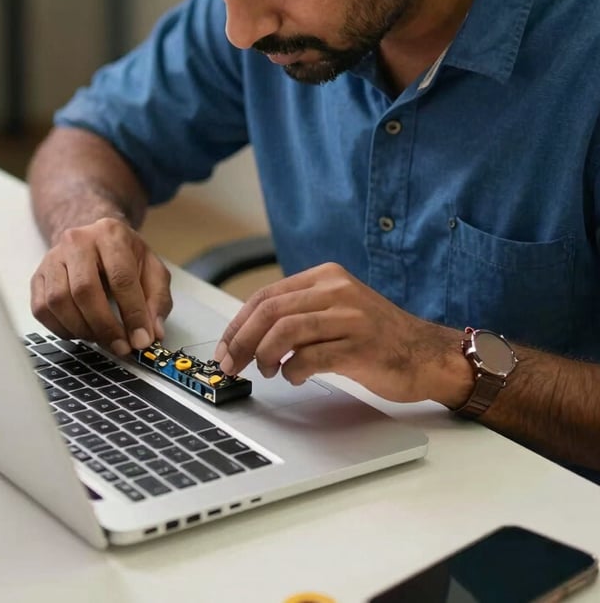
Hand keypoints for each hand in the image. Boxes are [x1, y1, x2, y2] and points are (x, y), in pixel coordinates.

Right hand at [30, 218, 171, 354]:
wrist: (95, 240)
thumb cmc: (125, 257)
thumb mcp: (152, 270)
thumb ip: (157, 300)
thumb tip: (153, 332)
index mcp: (111, 235)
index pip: (121, 277)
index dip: (132, 313)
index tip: (141, 339)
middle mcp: (77, 242)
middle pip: (85, 289)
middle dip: (105, 326)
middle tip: (120, 346)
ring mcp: (53, 258)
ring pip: (59, 301)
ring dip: (82, 329)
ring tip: (101, 338)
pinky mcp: (38, 277)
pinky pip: (41, 309)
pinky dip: (61, 328)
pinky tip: (80, 331)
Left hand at [214, 262, 468, 404]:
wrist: (428, 355)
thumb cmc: (378, 337)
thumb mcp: (337, 309)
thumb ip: (300, 312)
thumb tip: (248, 335)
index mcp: (327, 276)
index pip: (267, 295)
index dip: (237, 324)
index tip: (224, 347)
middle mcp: (337, 290)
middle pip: (271, 311)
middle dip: (241, 341)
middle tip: (230, 365)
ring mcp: (350, 317)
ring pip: (286, 330)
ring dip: (264, 355)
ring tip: (265, 371)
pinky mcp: (360, 346)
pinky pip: (311, 356)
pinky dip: (293, 370)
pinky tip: (294, 377)